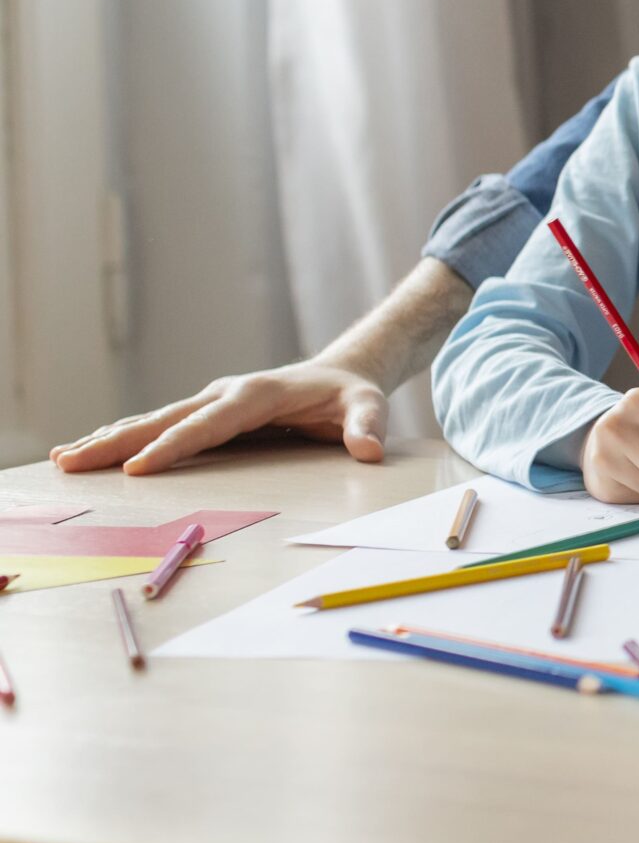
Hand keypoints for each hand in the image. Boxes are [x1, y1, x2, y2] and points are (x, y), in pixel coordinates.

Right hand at [51, 364, 390, 474]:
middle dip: (119, 442)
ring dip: (109, 439)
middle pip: (166, 419)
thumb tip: (370, 450)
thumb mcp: (368, 406)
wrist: (341, 374)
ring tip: (64, 457)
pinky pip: (158, 426)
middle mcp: (226, 394)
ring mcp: (211, 401)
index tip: (138, 467)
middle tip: (72, 461)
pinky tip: (89, 450)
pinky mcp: (205, 413)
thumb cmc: (350, 394)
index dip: (175, 445)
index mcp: (257, 394)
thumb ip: (367, 426)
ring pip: (153, 420)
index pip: (210, 423)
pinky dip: (122, 437)